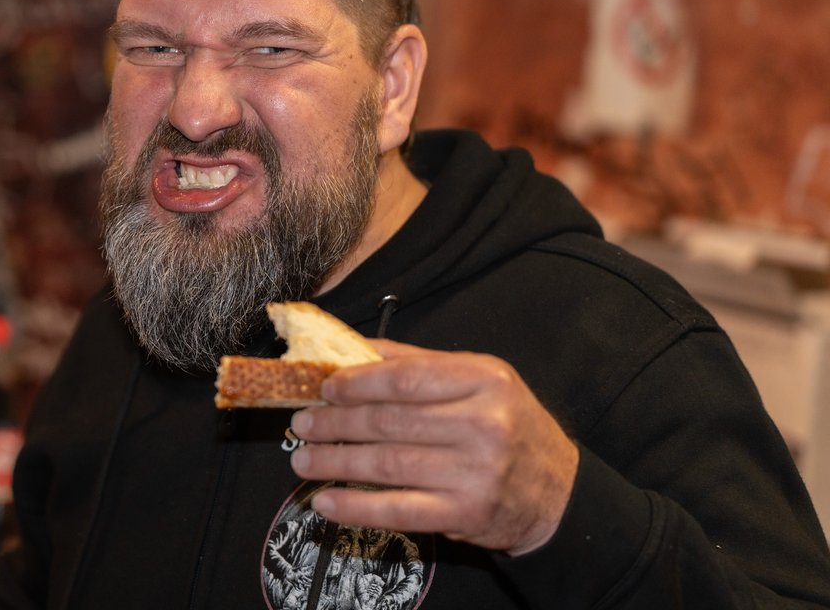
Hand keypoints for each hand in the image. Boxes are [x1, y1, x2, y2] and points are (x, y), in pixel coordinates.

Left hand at [289, 340, 577, 555]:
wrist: (559, 492)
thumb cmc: (510, 426)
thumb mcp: (480, 380)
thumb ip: (419, 363)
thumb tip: (354, 349)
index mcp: (484, 380)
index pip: (407, 378)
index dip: (358, 382)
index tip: (324, 387)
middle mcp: (484, 424)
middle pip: (391, 421)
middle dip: (337, 423)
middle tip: (302, 423)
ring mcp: (475, 472)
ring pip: (387, 464)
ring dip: (336, 462)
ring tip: (304, 458)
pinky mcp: (466, 513)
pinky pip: (398, 509)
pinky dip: (356, 507)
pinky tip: (326, 502)